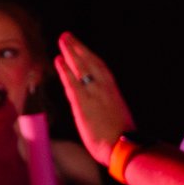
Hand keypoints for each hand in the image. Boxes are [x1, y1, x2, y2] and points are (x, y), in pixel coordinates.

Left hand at [54, 34, 137, 167]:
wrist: (125, 148)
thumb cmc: (122, 141)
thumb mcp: (117, 120)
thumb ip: (107, 111)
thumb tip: (101, 113)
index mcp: (114, 94)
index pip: (101, 70)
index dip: (90, 58)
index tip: (81, 49)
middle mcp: (105, 90)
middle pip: (90, 64)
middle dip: (78, 49)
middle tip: (67, 36)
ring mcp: (94, 95)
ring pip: (82, 68)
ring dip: (71, 53)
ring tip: (62, 40)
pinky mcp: (83, 103)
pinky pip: (72, 82)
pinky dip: (65, 70)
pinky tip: (58, 60)